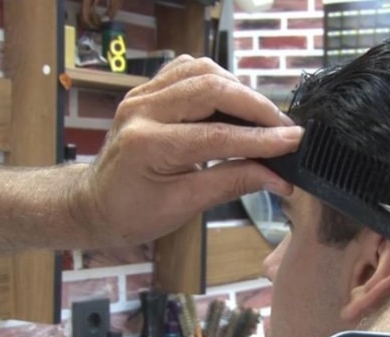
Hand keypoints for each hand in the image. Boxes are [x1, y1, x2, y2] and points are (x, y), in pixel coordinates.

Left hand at [74, 56, 300, 246]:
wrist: (95, 203)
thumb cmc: (133, 213)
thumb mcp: (184, 206)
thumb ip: (232, 183)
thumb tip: (278, 177)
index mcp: (147, 144)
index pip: (216, 135)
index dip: (261, 139)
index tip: (294, 142)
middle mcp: (142, 110)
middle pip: (211, 88)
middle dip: (255, 107)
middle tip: (286, 129)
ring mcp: (143, 94)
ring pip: (203, 71)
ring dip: (239, 90)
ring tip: (264, 118)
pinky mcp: (148, 90)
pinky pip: (189, 70)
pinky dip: (218, 81)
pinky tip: (234, 101)